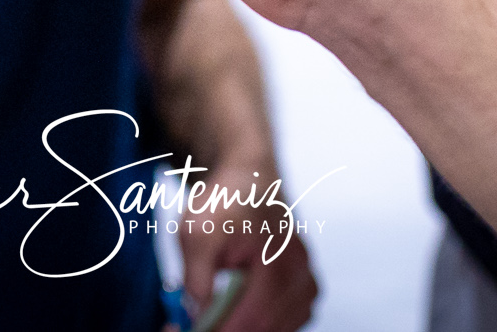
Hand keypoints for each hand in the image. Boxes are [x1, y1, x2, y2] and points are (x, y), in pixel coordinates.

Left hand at [175, 160, 317, 331]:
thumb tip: (195, 314)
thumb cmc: (226, 200)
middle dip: (225, 330)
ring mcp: (307, 286)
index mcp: (281, 264)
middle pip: (264, 329)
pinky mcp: (303, 290)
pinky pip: (281, 322)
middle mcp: (302, 279)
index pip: (251, 321)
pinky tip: (234, 311)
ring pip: (274, 328)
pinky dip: (258, 323)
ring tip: (210, 316)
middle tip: (190, 326)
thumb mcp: (196, 231)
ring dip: (242, 326)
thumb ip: (196, 277)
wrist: (250, 179)